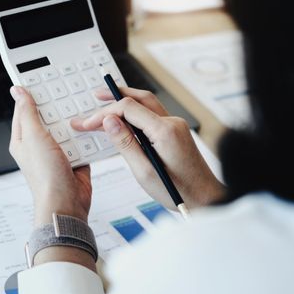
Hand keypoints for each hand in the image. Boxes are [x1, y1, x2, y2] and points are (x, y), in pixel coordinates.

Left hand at [9, 86, 90, 224]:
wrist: (67, 203)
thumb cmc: (45, 177)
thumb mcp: (34, 137)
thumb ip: (28, 113)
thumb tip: (18, 92)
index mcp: (23, 139)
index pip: (25, 110)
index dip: (33, 95)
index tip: (43, 80)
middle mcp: (40, 145)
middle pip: (50, 117)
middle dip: (59, 107)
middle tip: (69, 91)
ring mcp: (58, 152)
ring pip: (68, 128)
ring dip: (75, 121)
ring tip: (83, 107)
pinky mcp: (74, 158)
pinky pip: (82, 141)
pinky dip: (87, 135)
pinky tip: (93, 126)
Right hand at [71, 87, 226, 210]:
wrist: (205, 198)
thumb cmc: (178, 191)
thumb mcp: (144, 172)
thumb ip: (125, 144)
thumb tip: (109, 121)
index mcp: (164, 131)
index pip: (128, 109)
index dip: (104, 113)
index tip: (87, 123)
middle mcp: (172, 123)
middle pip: (139, 99)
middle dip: (115, 96)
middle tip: (95, 96)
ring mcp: (176, 126)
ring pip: (147, 104)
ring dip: (126, 101)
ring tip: (106, 101)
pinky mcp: (176, 132)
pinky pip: (153, 115)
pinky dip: (136, 113)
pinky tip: (124, 119)